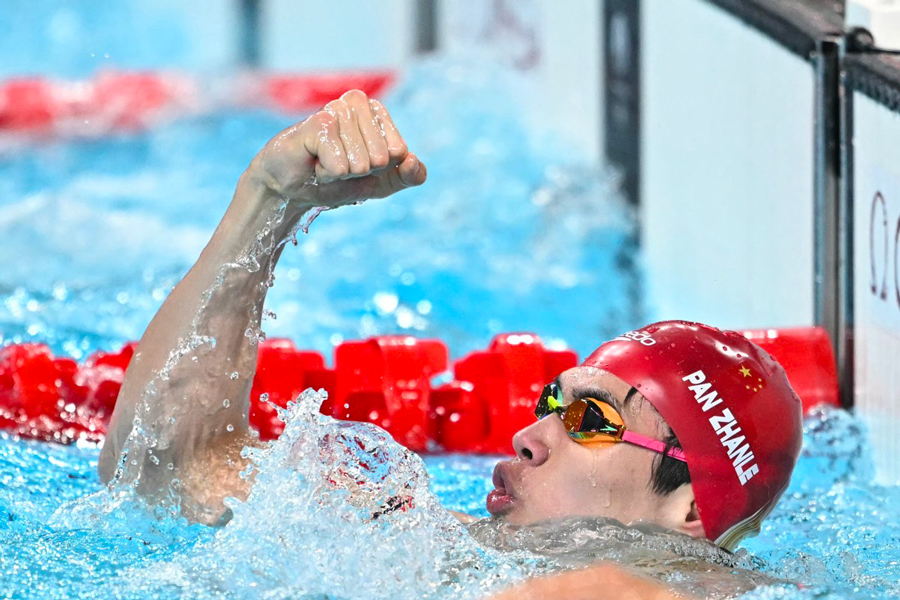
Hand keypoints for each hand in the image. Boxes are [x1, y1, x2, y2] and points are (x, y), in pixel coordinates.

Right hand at [249, 90, 426, 207]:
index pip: (400, 152)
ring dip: (342, 174)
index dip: (381, 170)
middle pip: (383, 157)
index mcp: (377, 112)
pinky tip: (314, 162)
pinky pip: (342, 166)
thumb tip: (413, 160)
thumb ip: (409, 176)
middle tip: (339, 164)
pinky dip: (328, 175)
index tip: (359, 165)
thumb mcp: (382, 183)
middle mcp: (357, 103)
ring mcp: (337, 110)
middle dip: (361, 172)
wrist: (292, 190)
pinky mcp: (318, 123)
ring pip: (363, 162)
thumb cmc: (337, 181)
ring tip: (324, 162)